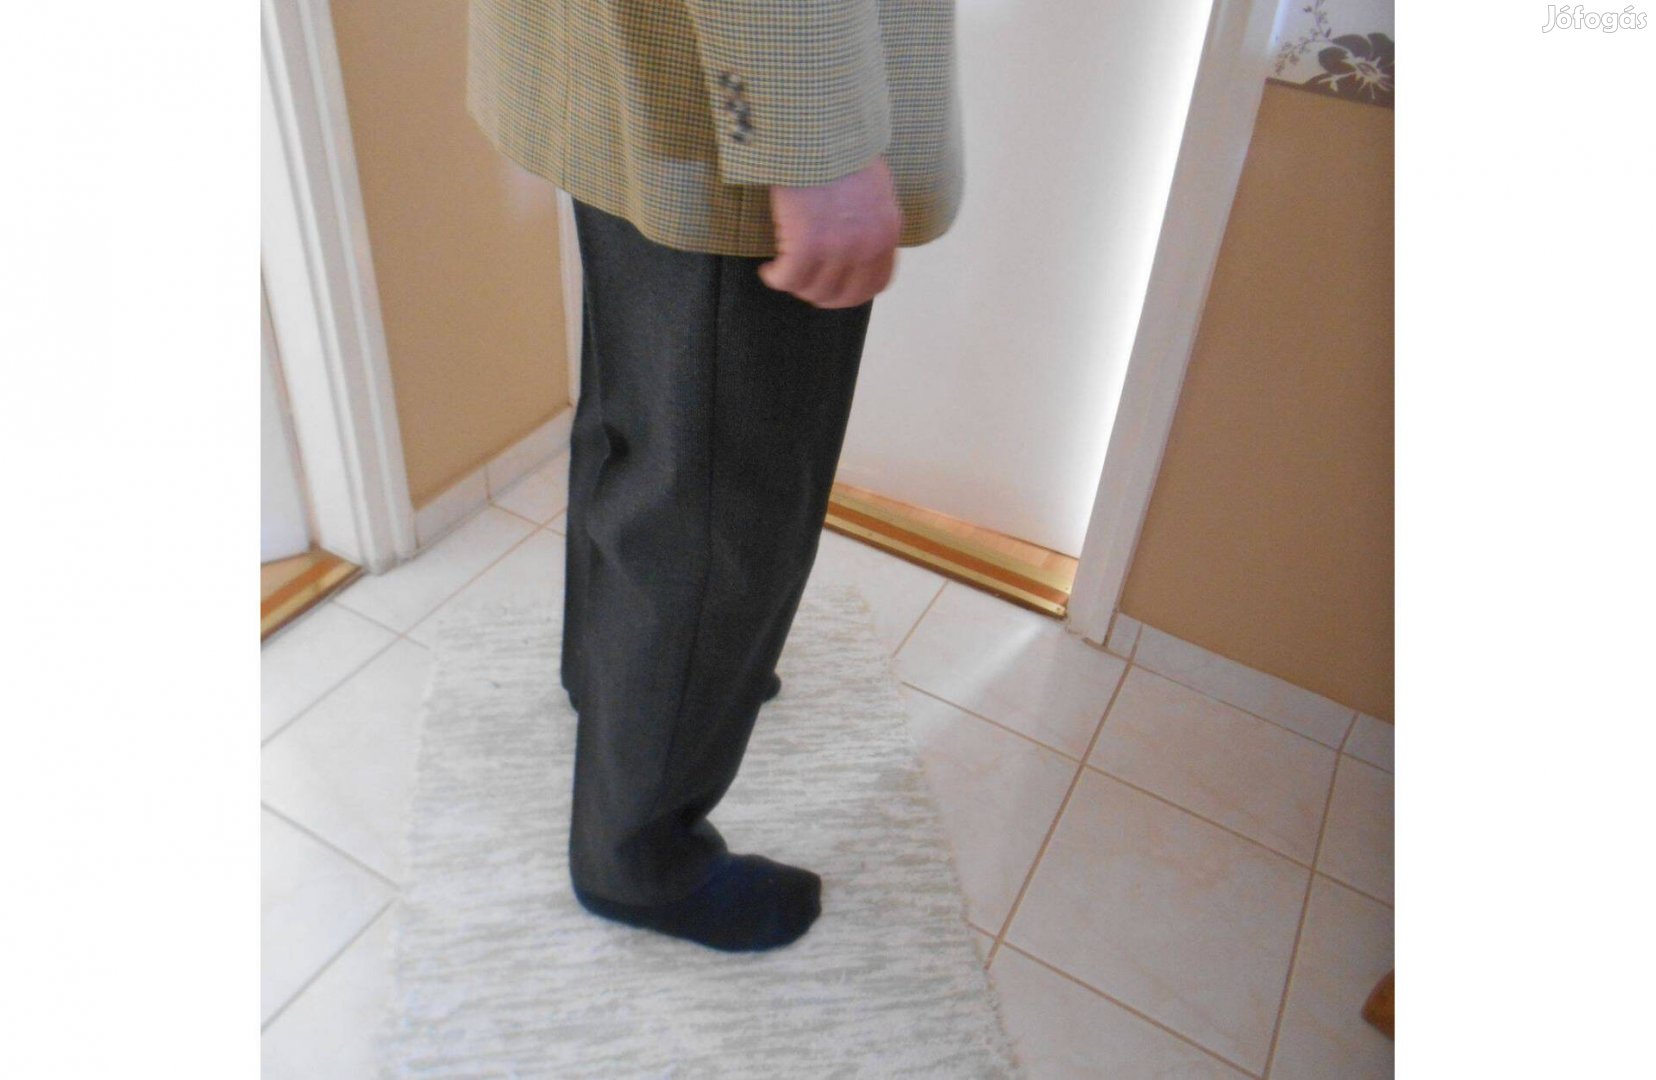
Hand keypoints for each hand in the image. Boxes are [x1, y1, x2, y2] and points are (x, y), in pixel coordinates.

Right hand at [758, 157, 901, 308]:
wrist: (816, 126)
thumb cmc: (837, 147)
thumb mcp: (873, 187)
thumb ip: (869, 219)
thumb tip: (854, 241)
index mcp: (886, 230)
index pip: (876, 284)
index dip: (850, 294)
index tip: (831, 289)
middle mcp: (867, 245)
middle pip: (842, 295)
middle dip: (819, 293)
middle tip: (800, 282)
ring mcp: (838, 248)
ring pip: (813, 290)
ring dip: (794, 284)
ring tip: (781, 271)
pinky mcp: (807, 245)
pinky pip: (788, 278)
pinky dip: (775, 277)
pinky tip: (768, 268)